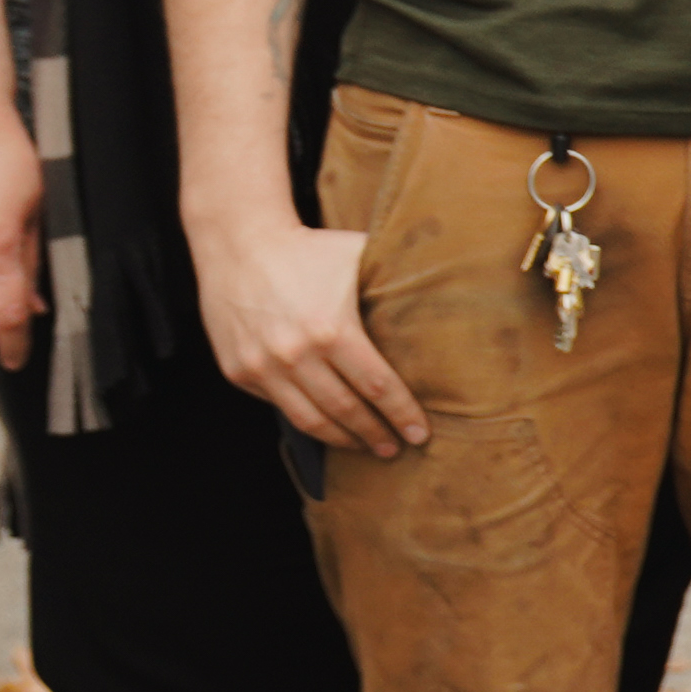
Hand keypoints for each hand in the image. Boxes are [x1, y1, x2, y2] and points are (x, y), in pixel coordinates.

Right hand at [199, 206, 424, 466]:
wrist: (239, 244)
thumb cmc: (310, 250)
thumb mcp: (359, 256)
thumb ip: (399, 277)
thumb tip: (451, 291)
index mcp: (332, 329)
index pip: (378, 386)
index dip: (402, 414)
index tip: (420, 433)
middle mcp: (295, 354)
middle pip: (346, 411)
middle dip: (376, 434)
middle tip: (397, 447)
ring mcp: (263, 366)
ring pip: (310, 419)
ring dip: (342, 438)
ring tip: (365, 446)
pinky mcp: (239, 371)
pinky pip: (279, 406)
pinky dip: (306, 419)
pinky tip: (327, 425)